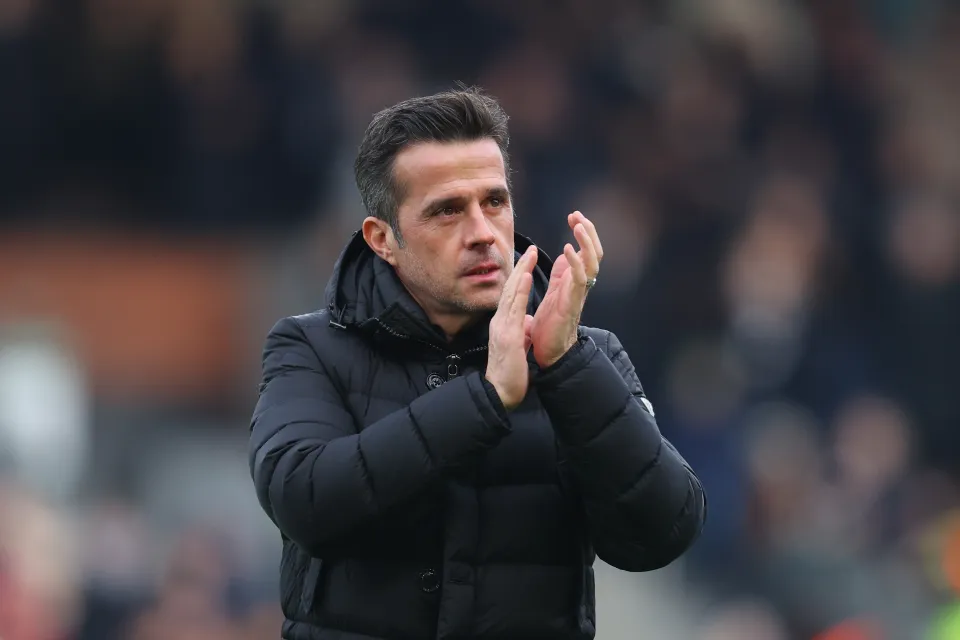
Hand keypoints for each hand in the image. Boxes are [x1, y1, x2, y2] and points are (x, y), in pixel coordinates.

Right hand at [485, 245, 537, 410]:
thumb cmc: (508, 374)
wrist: (499, 394)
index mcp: (503, 325)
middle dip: (520, 267)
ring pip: (511, 294)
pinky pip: (515, 309)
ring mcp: (502, 327)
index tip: (527, 261)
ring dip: (520, 272)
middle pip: (509, 289)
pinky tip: (525, 277)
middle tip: (529, 248)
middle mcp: (500, 322)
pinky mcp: (508, 336)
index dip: (519, 277)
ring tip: (529, 254)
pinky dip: (520, 291)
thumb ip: (520, 332)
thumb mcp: (515, 348)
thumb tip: (527, 323)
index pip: (511, 296)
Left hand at [531, 211, 603, 367]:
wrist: (549, 353)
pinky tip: (567, 249)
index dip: (584, 233)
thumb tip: (567, 256)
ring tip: (577, 225)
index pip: (586, 251)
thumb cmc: (550, 325)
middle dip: (588, 232)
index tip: (573, 216)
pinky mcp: (572, 304)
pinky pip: (579, 280)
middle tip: (577, 216)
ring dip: (586, 242)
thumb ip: (562, 274)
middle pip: (595, 253)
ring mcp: (579, 294)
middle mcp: (581, 285)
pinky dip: (576, 263)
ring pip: (592, 263)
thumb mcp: (555, 292)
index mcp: (576, 281)